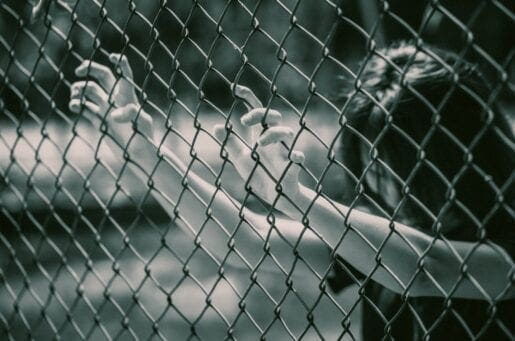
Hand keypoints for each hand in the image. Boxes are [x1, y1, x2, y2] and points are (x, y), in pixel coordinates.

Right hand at [69, 53, 152, 143]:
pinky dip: (77, 104)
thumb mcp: (141, 124)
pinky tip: (74, 107)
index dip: (120, 63)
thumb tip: (113, 115)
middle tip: (78, 70)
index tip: (113, 56)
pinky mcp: (99, 121)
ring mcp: (106, 109)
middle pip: (102, 76)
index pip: (124, 74)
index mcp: (128, 96)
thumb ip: (130, 115)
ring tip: (76, 96)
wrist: (139, 156)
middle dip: (89, 68)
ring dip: (79, 88)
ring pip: (90, 90)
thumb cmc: (145, 139)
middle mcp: (116, 100)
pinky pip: (85, 108)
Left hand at [213, 86, 304, 208]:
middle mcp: (273, 140)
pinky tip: (292, 157)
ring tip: (258, 143)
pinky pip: (298, 157)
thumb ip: (231, 143)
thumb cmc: (259, 175)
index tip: (234, 89)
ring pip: (286, 132)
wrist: (274, 198)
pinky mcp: (292, 167)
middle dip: (261, 113)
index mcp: (260, 135)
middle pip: (273, 116)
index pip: (256, 110)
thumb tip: (217, 126)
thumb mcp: (241, 159)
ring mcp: (284, 152)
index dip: (247, 97)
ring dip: (273, 133)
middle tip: (244, 120)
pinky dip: (296, 156)